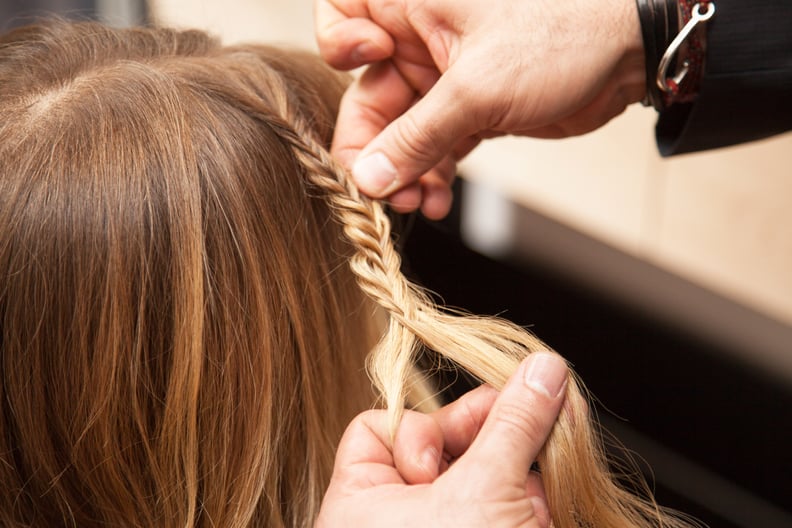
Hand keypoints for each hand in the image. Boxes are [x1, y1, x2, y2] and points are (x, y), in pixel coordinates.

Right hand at [315, 0, 645, 218]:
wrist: (629, 53)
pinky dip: (432, 175)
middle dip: (374, 149)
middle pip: (368, 97)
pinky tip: (437, 200)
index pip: (342, 16)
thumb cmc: (559, 37)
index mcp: (410, 4)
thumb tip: (368, 178)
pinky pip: (434, 146)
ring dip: (404, 172)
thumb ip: (416, 137)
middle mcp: (420, 38)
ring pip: (402, 131)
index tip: (362, 70)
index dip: (339, 47)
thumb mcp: (477, 89)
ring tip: (417, 204)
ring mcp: (444, 76)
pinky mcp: (469, 107)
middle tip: (382, 193)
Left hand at [316, 352, 567, 526]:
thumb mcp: (485, 491)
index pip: (378, 428)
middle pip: (440, 445)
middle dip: (490, 442)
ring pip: (476, 476)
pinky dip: (523, 504)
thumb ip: (512, 425)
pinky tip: (539, 512)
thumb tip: (543, 370)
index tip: (473, 419)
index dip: (426, 421)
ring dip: (516, 476)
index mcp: (358, 503)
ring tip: (536, 486)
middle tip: (532, 422)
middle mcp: (389, 517)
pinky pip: (496, 506)